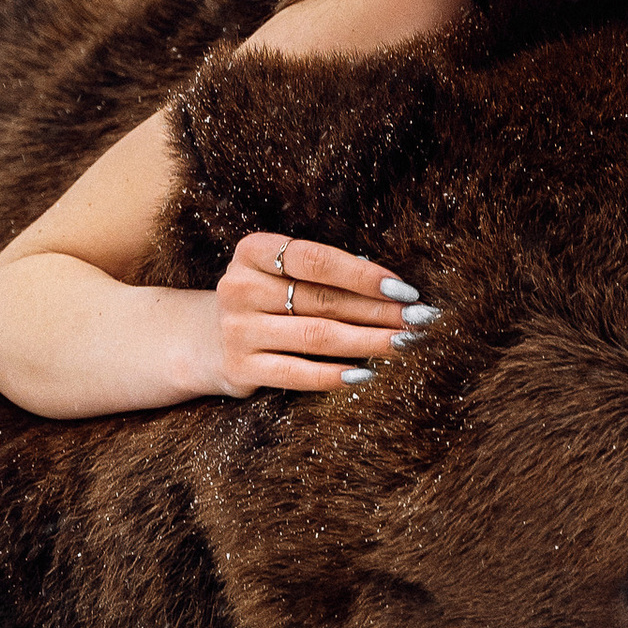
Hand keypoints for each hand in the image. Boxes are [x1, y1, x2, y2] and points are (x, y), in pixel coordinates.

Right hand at [213, 234, 438, 396]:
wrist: (207, 340)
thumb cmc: (267, 299)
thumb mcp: (281, 274)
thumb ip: (324, 275)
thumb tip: (393, 290)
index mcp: (252, 252)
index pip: (315, 260)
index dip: (362, 275)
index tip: (404, 289)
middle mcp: (239, 287)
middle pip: (322, 300)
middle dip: (378, 311)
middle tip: (420, 319)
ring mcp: (237, 329)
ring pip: (316, 337)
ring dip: (368, 342)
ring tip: (404, 344)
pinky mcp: (240, 368)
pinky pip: (297, 374)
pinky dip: (335, 375)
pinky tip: (366, 374)